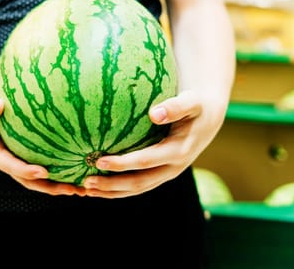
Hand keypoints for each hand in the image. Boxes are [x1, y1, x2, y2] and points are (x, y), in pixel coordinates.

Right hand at [0, 90, 85, 196]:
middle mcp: (6, 162)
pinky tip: (79, 170)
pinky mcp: (26, 157)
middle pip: (28, 180)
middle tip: (70, 189)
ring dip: (58, 186)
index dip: (26, 171)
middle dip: (49, 187)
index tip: (44, 172)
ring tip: (81, 189)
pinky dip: (59, 172)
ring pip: (38, 179)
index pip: (10, 165)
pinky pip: (43, 166)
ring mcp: (16, 161)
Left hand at [82, 90, 225, 198]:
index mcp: (179, 152)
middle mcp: (173, 168)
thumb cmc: (196, 105)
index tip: (99, 161)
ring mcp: (166, 174)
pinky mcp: (160, 174)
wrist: (208, 118)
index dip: (122, 164)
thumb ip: (175, 106)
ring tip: (85, 189)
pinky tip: (97, 186)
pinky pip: (137, 185)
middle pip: (138, 183)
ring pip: (136, 189)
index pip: (146, 161)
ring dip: (111, 192)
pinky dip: (117, 189)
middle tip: (86, 182)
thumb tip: (154, 113)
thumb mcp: (192, 102)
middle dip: (112, 185)